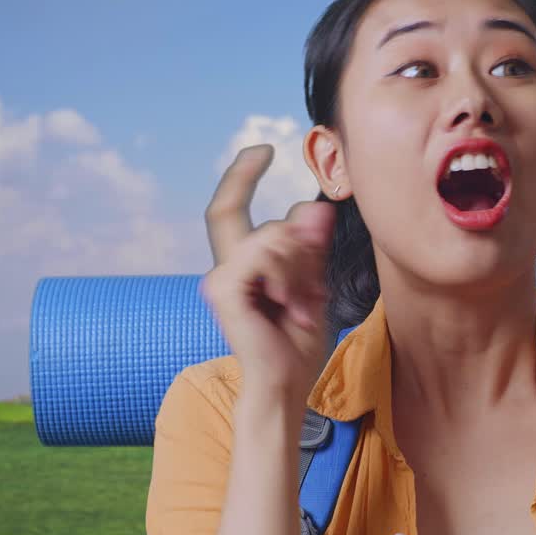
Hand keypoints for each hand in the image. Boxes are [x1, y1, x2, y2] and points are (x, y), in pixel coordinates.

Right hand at [200, 144, 335, 404]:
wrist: (287, 385)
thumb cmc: (298, 345)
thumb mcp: (314, 284)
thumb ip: (311, 248)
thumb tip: (316, 206)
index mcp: (242, 265)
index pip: (231, 208)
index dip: (241, 174)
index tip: (264, 149)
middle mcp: (224, 268)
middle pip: (230, 208)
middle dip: (263, 202)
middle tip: (304, 261)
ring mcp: (220, 279)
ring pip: (269, 234)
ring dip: (300, 264)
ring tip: (304, 303)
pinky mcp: (225, 291)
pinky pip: (264, 255)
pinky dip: (289, 276)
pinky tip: (293, 306)